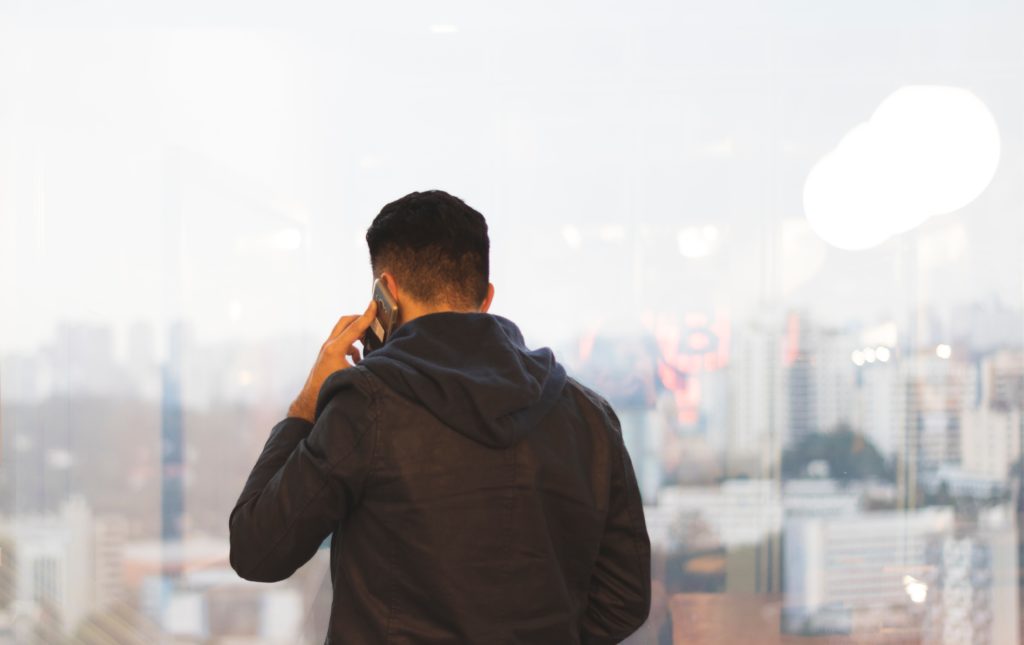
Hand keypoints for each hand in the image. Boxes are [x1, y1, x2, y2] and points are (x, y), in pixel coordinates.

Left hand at [287, 299, 376, 421]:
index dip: (367, 315)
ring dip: (356, 334)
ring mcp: (326, 350)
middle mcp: (329, 346)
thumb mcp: (352, 376)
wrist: (310, 402)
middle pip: (346, 322)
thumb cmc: (328, 390)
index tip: (374, 305)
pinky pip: (342, 343)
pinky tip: (358, 358)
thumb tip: (380, 358)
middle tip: (373, 319)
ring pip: (343, 332)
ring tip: (368, 341)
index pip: (355, 327)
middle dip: (360, 319)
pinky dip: (352, 346)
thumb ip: (365, 364)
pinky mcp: (327, 356)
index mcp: (335, 348)